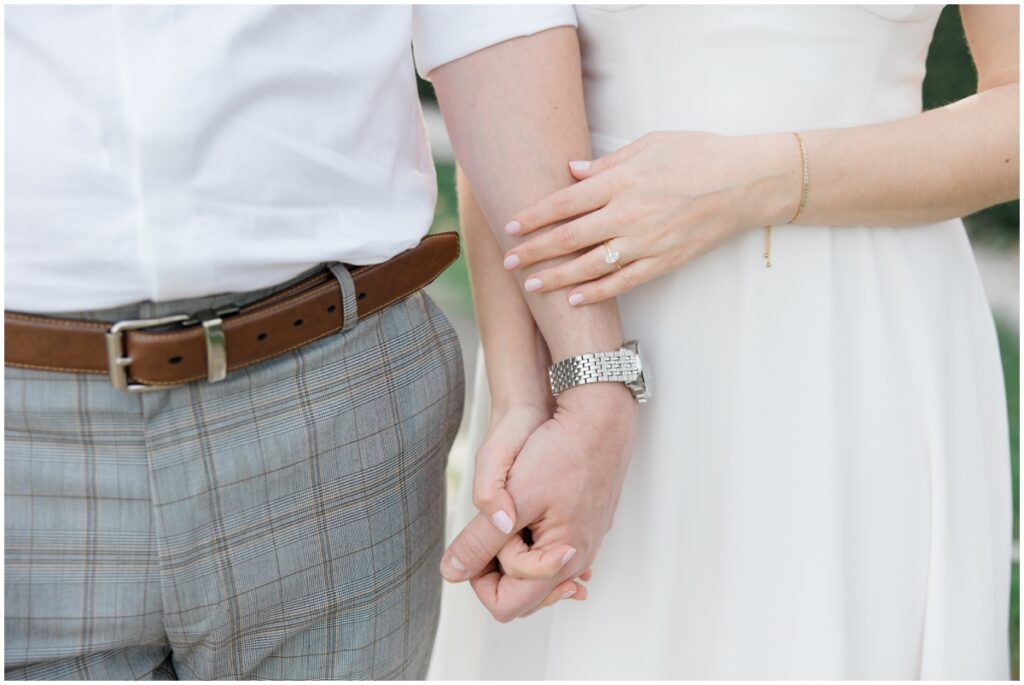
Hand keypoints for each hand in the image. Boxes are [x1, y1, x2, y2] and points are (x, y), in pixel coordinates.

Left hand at [441, 383, 636, 621]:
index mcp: (561, 561)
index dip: (482, 577)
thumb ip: (481, 540)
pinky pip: (552, 548)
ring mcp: (585, 543)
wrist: (600, 418)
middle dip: (498, 565)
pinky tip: (527, 512)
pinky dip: (532, 538)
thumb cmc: (562, 452)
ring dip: (515, 549)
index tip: (480, 540)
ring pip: (536, 570)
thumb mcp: (515, 497)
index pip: (507, 605)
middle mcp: (577, 560)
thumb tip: (452, 572)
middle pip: (523, 593)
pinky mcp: (585, 525)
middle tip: (494, 524)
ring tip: (512, 512)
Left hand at [501, 131, 801, 303]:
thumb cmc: (697, 153)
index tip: (510, 226)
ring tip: (531, 286)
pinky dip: (597, 293)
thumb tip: (571, 172)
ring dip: (557, 278)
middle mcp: (628, 214)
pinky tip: (574, 300)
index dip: (533, 217)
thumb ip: (607, 164)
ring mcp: (646, 242)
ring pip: (591, 266)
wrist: (746, 181)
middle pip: (569, 238)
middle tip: (509, 262)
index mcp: (621, 182)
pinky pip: (623, 282)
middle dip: (535, 251)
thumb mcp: (650, 144)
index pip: (564, 203)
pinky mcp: (664, 261)